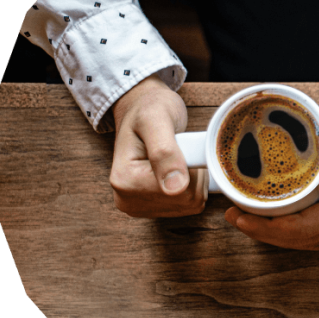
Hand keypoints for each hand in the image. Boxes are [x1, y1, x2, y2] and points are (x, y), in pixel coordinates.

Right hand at [109, 74, 207, 216]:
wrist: (142, 109)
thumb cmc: (148, 109)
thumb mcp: (155, 120)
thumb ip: (165, 152)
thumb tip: (175, 187)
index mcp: (124, 182)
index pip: (180, 190)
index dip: (190, 166)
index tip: (177, 145)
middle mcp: (128, 200)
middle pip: (188, 200)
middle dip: (193, 172)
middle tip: (178, 149)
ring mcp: (140, 206)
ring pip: (192, 204)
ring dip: (194, 178)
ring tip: (176, 156)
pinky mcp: (154, 208)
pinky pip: (190, 205)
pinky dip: (193, 185)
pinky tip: (177, 168)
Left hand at [225, 82, 318, 249]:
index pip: (304, 229)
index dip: (268, 228)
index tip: (240, 216)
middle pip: (304, 239)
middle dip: (266, 233)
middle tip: (236, 218)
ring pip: (308, 240)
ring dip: (276, 235)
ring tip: (248, 220)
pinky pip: (316, 233)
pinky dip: (291, 231)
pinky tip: (274, 220)